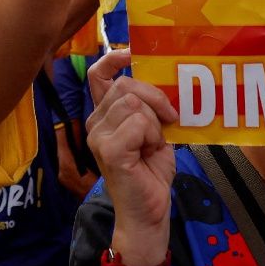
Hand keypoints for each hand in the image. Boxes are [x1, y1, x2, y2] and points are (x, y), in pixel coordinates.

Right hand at [86, 50, 175, 261]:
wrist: (149, 212)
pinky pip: (139, 122)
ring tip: (154, 144)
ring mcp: (99, 136)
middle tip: (169, 121)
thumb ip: (150, 109)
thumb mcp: (154, 133)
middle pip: (126, 85)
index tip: (130, 53)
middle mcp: (96, 122)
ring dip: (155, 122)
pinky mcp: (109, 149)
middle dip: (155, 99)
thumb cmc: (151, 175)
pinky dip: (153, 135)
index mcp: (105, 116)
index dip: (113, 58)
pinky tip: (150, 152)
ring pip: (133, 102)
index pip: (99, 75)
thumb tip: (165, 83)